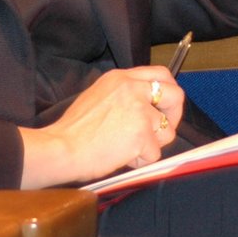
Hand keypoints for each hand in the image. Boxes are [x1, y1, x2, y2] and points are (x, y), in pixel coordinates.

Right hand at [18, 67, 182, 187]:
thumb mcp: (98, 94)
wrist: (61, 148)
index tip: (165, 106)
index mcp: (121, 78)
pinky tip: (121, 158)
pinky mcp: (142, 134)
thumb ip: (124, 94)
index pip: (161, 74)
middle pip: (176, 96)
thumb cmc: (73, 130)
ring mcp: (140, 111)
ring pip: (167, 131)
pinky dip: (140, 162)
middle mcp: (133, 89)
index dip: (169, 91)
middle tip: (160, 131)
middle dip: (174, 116)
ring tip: (127, 149)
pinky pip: (154, 154)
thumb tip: (145, 106)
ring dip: (151, 145)